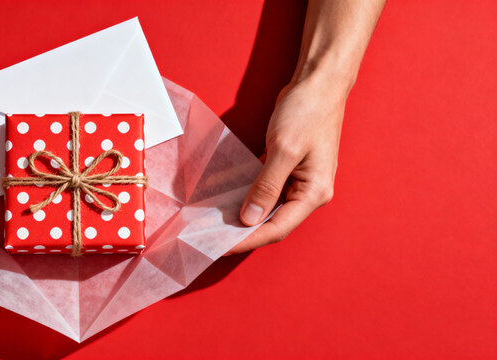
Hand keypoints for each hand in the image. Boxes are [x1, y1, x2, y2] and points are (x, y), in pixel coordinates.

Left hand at [226, 75, 344, 254]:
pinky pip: (265, 189)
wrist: (319, 83)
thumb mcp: (284, 150)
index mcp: (314, 192)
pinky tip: (224, 197)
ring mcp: (299, 180)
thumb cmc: (306, 112)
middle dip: (242, 231)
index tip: (220, 246)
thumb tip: (249, 219)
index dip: (247, 239)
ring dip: (242, 214)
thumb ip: (266, 186)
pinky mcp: (288, 169)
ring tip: (214, 223)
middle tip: (211, 238)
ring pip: (267, 206)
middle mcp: (309, 192)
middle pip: (272, 221)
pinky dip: (246, 193)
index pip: (277, 227)